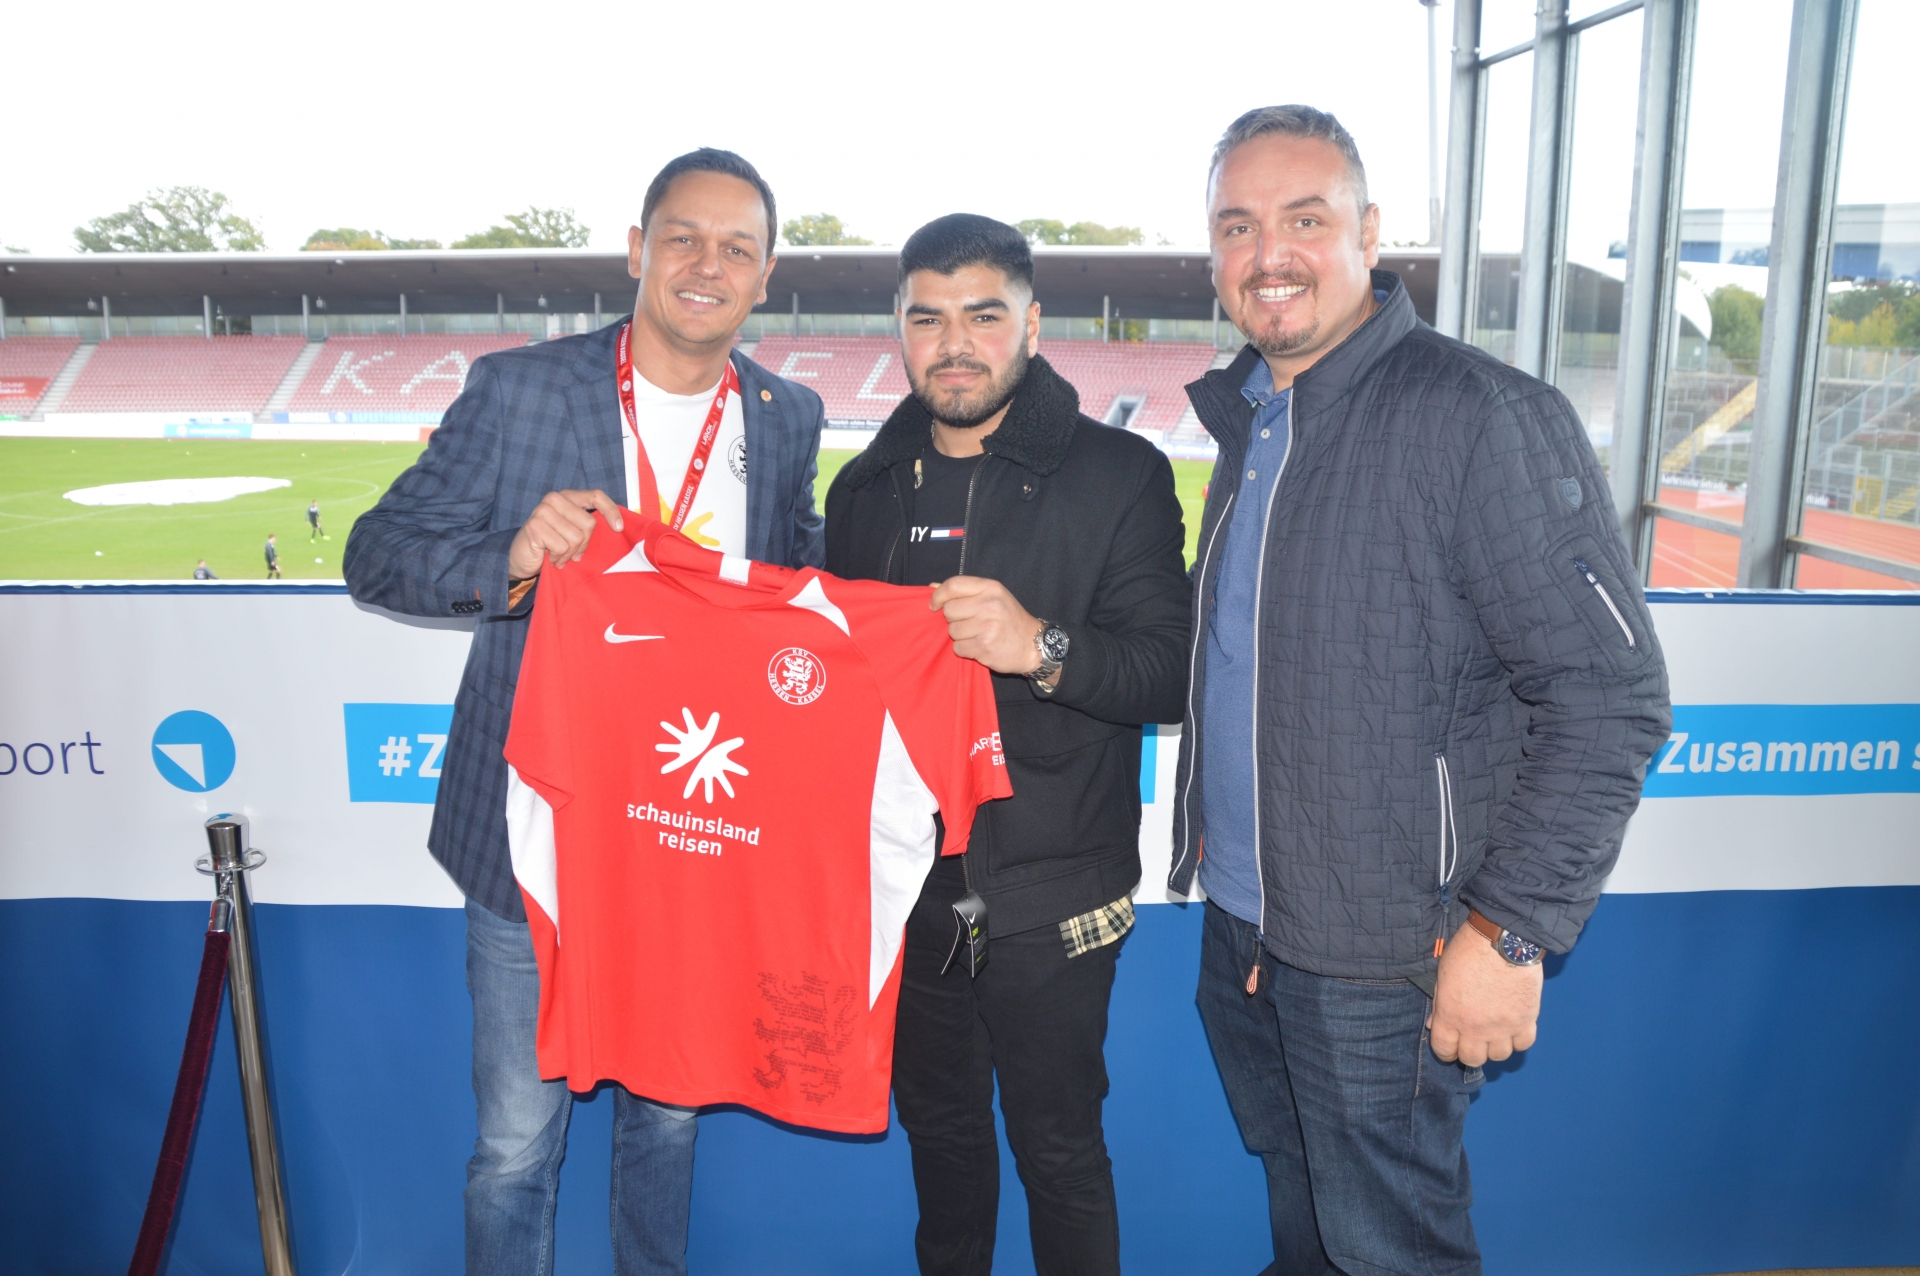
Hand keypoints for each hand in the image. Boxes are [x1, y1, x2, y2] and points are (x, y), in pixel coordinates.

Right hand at [508, 490, 622, 580]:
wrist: (521, 558)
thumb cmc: (551, 545)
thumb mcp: (574, 532)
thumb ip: (589, 526)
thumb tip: (617, 527)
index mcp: (568, 497)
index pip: (596, 496)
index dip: (610, 511)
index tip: (619, 529)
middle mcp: (555, 499)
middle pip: (589, 523)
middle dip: (584, 544)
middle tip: (572, 553)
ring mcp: (543, 511)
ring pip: (576, 538)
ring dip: (569, 554)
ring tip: (559, 556)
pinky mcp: (535, 526)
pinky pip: (562, 547)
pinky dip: (559, 558)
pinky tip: (550, 558)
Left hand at [929, 576, 1043, 676]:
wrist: (1034, 645)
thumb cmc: (1009, 620)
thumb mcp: (993, 597)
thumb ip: (963, 591)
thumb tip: (932, 587)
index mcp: (991, 588)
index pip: (953, 585)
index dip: (938, 596)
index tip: (934, 605)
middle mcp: (990, 604)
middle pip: (949, 611)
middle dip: (953, 620)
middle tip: (969, 623)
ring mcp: (988, 626)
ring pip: (952, 631)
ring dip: (960, 636)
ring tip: (977, 635)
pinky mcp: (985, 647)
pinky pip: (958, 648)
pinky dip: (965, 650)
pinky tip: (979, 646)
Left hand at [1427, 919, 1542, 1067]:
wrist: (1504, 940)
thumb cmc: (1469, 952)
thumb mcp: (1443, 975)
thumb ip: (1440, 1004)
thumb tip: (1435, 1024)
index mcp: (1451, 1016)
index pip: (1444, 1050)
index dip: (1446, 1052)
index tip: (1450, 1048)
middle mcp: (1476, 1028)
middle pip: (1473, 1059)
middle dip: (1470, 1052)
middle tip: (1473, 1040)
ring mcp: (1503, 1027)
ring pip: (1500, 1056)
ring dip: (1495, 1047)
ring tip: (1495, 1033)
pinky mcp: (1526, 1020)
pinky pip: (1524, 1044)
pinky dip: (1518, 1040)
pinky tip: (1513, 1028)